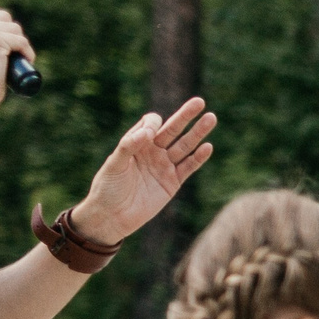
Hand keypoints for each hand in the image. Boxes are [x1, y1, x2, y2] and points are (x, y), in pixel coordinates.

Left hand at [64, 98, 217, 244]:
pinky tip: (207, 147)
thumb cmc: (107, 188)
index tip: (149, 135)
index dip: (153, 124)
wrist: (112, 217)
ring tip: (211, 118)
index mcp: (136, 143)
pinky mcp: (173, 183)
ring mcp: (164, 166)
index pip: (151, 124)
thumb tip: (148, 132)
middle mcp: (152, 152)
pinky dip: (198, 158)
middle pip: (173, 130)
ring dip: (198, 133)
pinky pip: (188, 167)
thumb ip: (128, 146)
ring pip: (185, 146)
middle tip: (199, 102)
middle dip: (185, 116)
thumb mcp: (114, 164)